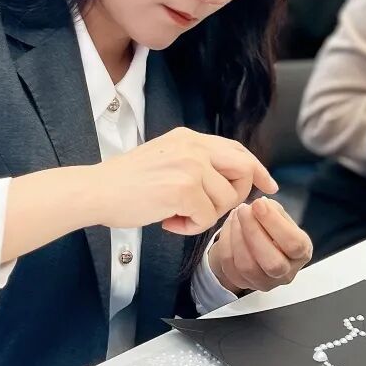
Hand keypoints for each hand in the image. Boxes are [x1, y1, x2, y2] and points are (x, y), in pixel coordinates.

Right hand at [89, 127, 276, 235]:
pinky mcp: (184, 189)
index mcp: (188, 138)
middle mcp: (193, 146)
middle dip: (235, 197)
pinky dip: (190, 227)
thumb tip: (228, 181)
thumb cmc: (125, 183)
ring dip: (204, 217)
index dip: (256, 168)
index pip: (236, 149)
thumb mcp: (165, 159)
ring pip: (225, 201)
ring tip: (176, 215)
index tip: (269, 185)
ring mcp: (190, 166)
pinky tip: (168, 221)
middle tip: (209, 210)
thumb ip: (195, 163)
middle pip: (243, 170)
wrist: (96, 191)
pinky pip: (207, 218)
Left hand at [209, 197, 312, 294]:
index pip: (294, 244)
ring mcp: (265, 282)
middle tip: (243, 209)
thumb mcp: (279, 215)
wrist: (253, 244)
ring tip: (235, 215)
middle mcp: (287, 273)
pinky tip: (229, 226)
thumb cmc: (271, 227)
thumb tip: (261, 205)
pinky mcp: (244, 283)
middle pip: (272, 262)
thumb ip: (273, 209)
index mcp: (302, 253)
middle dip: (254, 232)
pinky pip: (230, 266)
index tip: (258, 203)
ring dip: (237, 236)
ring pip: (247, 266)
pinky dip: (226, 242)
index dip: (274, 223)